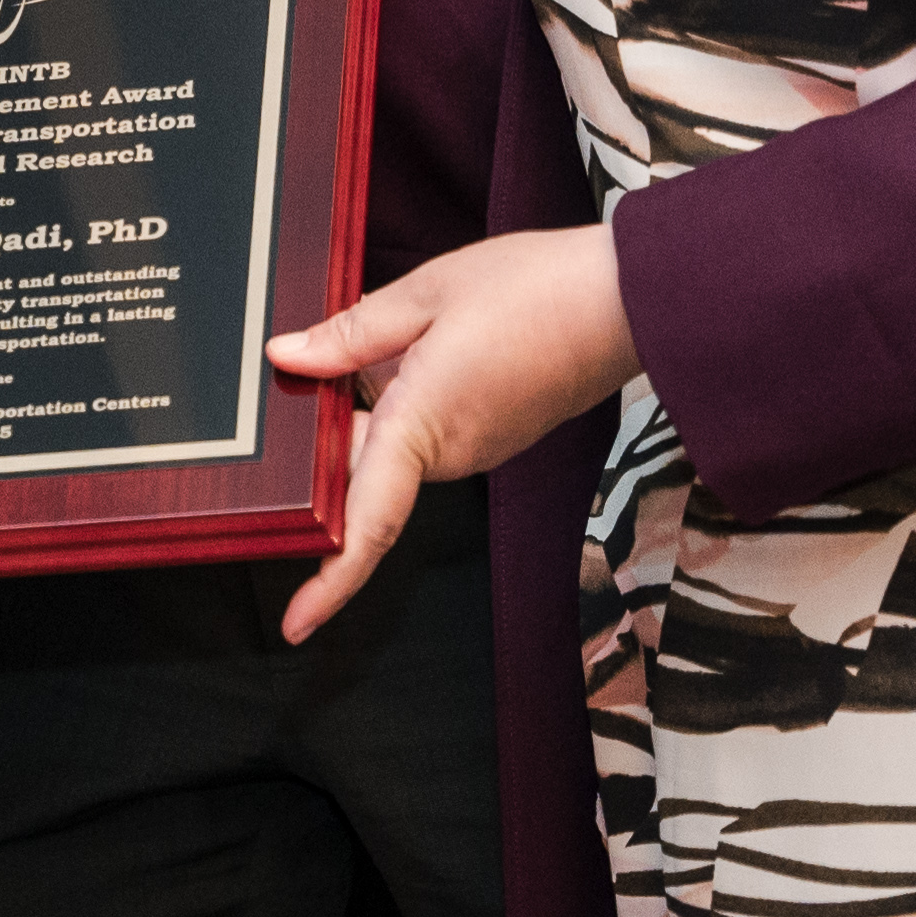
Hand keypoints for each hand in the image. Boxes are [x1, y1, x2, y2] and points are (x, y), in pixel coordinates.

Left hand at [260, 227, 641, 643]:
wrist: (629, 299)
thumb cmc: (538, 290)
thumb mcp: (428, 293)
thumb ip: (350, 333)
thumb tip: (287, 355)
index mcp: (424, 425)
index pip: (367, 524)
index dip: (328, 582)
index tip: (294, 626)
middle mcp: (454, 456)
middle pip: (365, 475)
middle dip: (327, 438)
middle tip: (308, 373)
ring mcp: (480, 450)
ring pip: (396, 450)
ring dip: (367, 408)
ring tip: (371, 338)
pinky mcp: (497, 435)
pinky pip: (429, 434)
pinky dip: (402, 403)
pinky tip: (410, 345)